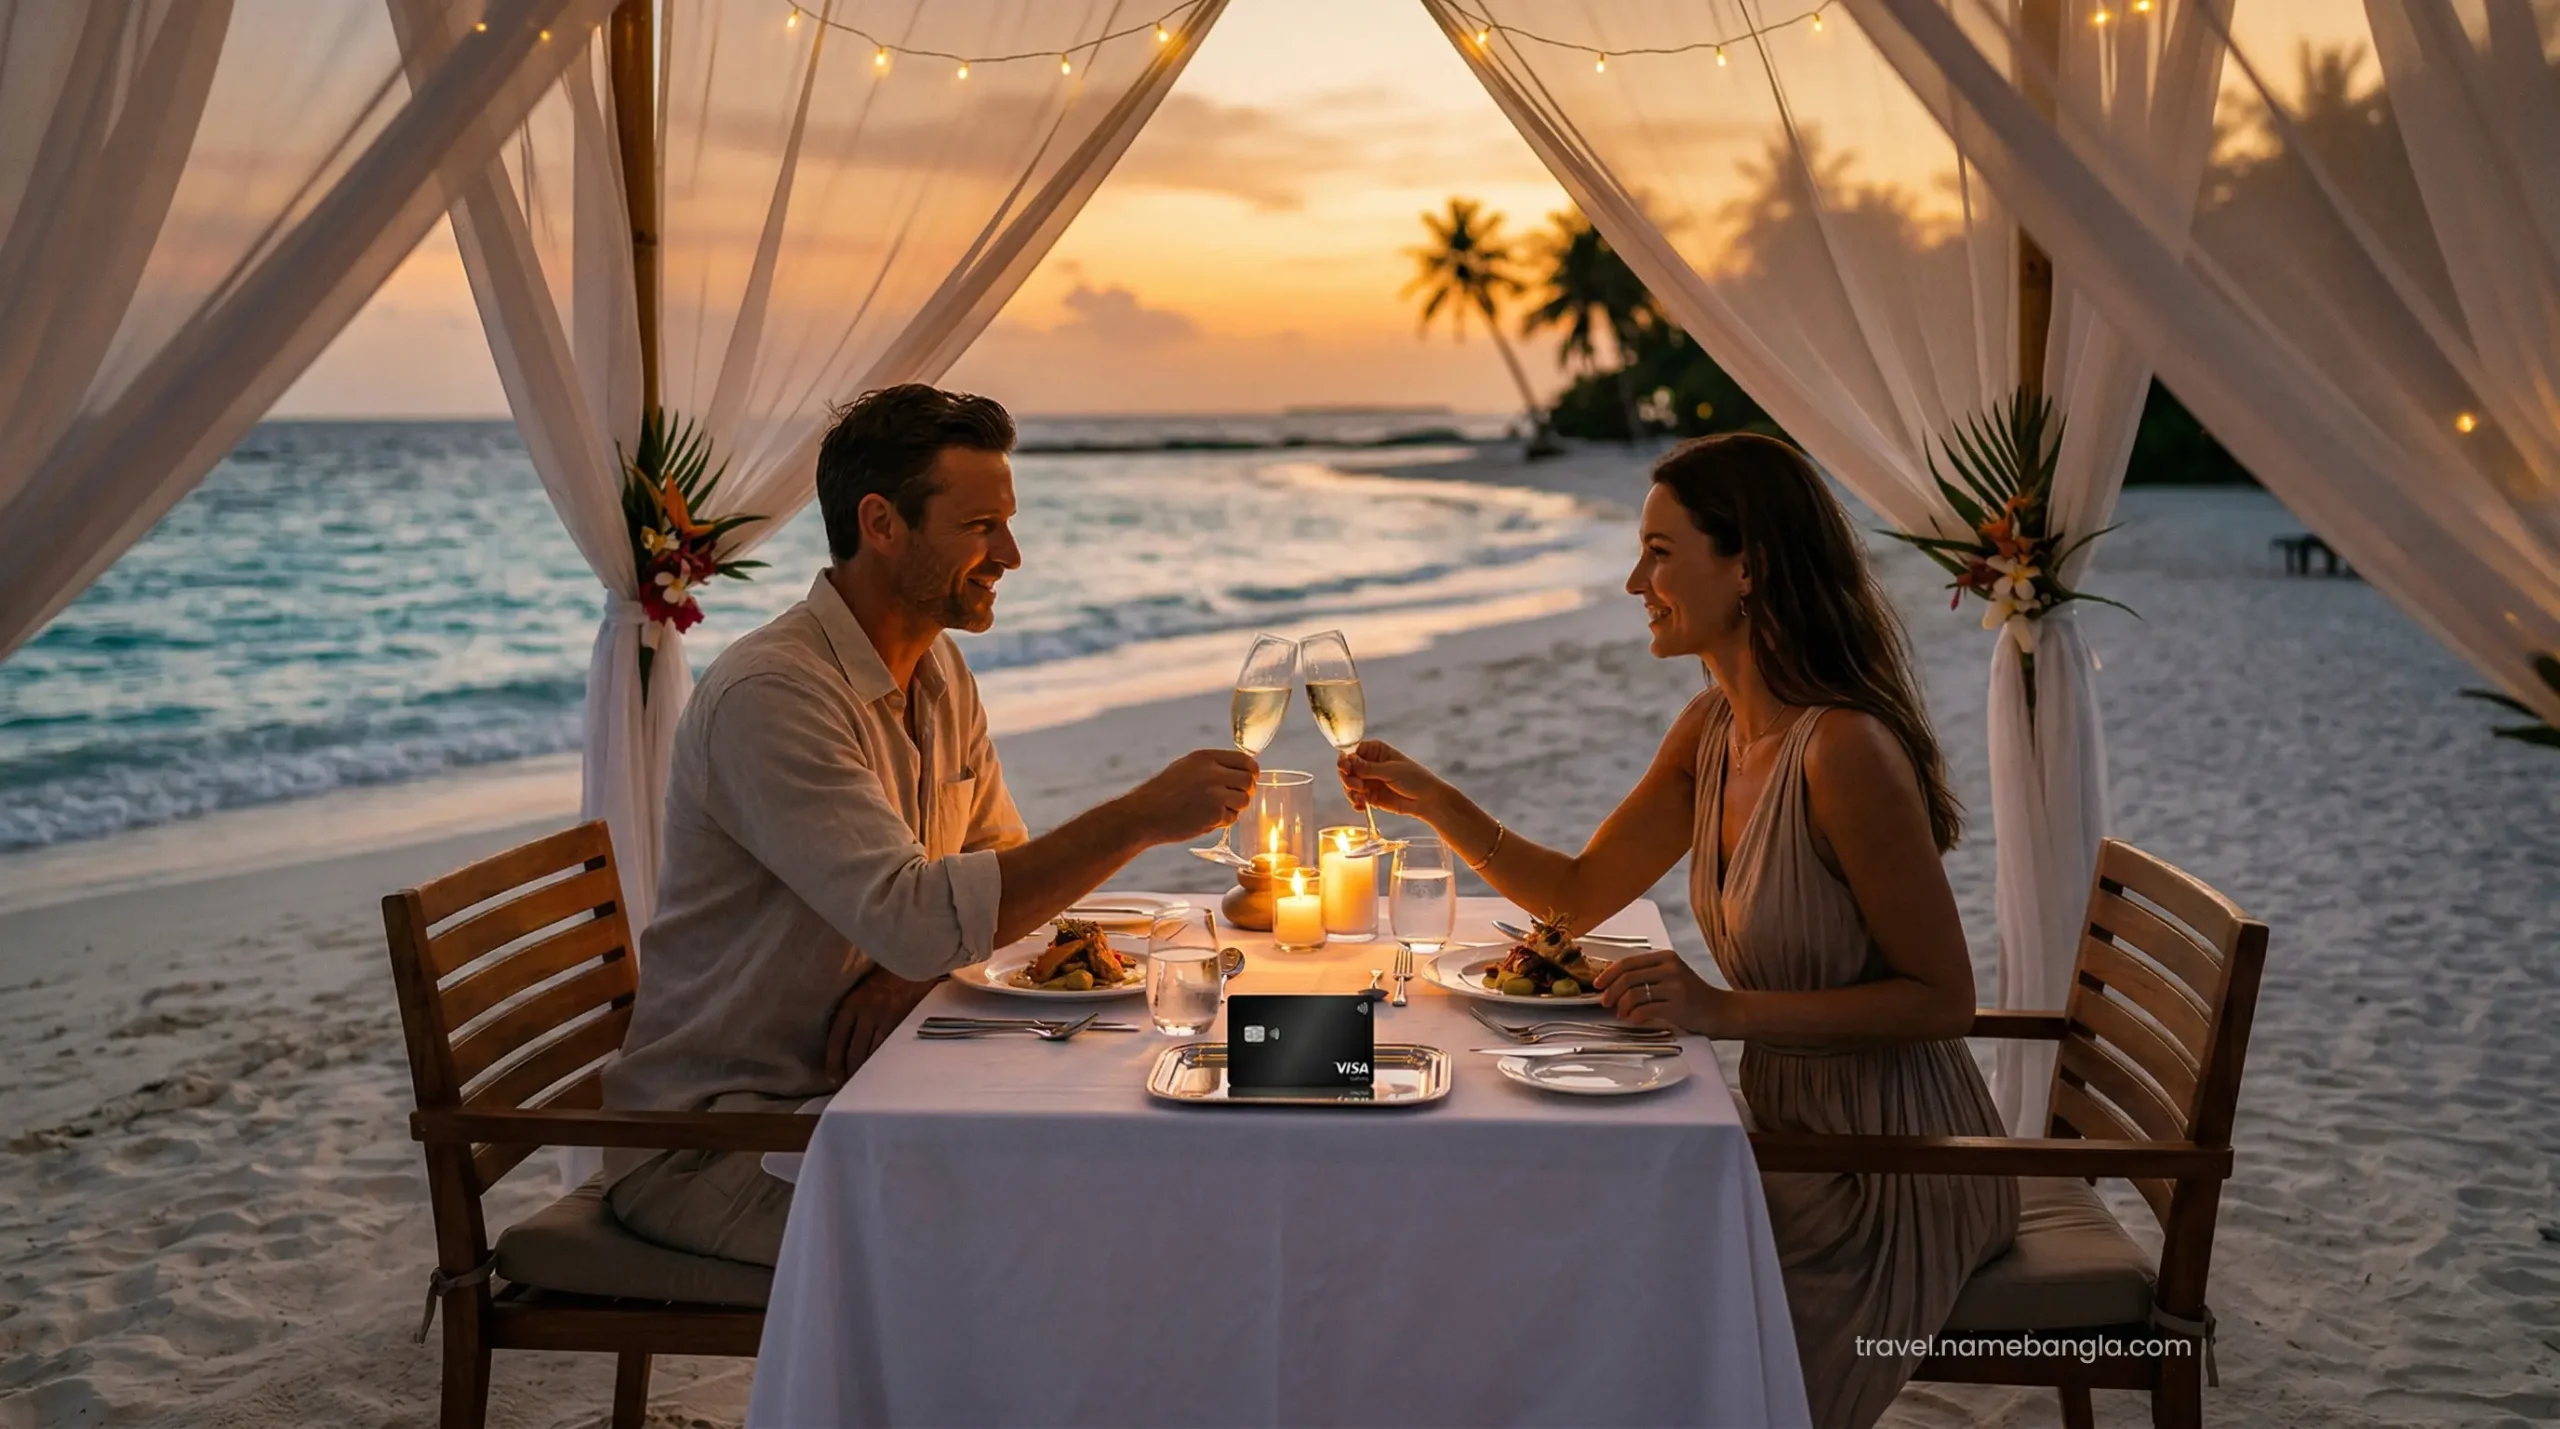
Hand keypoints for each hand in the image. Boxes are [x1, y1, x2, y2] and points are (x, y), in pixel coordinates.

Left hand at [824, 968, 939, 1080]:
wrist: (910, 963)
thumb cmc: (884, 977)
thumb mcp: (859, 992)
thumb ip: (851, 1013)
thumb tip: (842, 1040)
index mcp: (851, 1005)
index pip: (836, 1039)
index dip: (833, 1062)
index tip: (832, 1077)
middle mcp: (865, 1013)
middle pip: (853, 1051)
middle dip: (849, 1072)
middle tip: (848, 1087)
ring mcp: (884, 1018)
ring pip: (871, 1053)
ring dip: (866, 1071)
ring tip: (863, 1084)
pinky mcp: (901, 1022)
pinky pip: (889, 1048)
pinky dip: (883, 1062)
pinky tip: (881, 1072)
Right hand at [1122, 748, 1257, 843]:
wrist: (1144, 814)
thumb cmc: (1163, 792)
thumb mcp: (1186, 767)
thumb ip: (1213, 766)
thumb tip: (1241, 770)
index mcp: (1206, 757)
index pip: (1245, 760)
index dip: (1250, 772)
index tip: (1246, 780)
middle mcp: (1212, 772)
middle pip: (1249, 780)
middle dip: (1245, 791)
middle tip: (1233, 799)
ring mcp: (1214, 794)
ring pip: (1244, 800)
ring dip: (1234, 807)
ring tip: (1215, 809)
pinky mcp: (1214, 814)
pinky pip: (1232, 818)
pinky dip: (1222, 821)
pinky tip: (1204, 819)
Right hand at [1336, 740, 1449, 822]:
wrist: (1427, 800)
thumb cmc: (1414, 778)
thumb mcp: (1391, 770)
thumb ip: (1368, 768)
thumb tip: (1348, 760)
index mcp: (1375, 751)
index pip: (1352, 752)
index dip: (1346, 760)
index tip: (1346, 768)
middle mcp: (1369, 764)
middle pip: (1347, 769)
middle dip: (1348, 778)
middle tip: (1357, 786)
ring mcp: (1369, 781)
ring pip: (1349, 785)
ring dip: (1351, 792)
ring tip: (1361, 798)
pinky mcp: (1370, 796)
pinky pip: (1356, 798)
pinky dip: (1355, 802)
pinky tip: (1361, 806)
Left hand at [1593, 950, 1729, 1036]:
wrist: (1721, 1011)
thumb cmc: (1693, 996)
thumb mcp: (1672, 976)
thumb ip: (1648, 975)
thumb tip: (1614, 982)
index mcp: (1666, 958)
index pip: (1628, 961)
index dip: (1608, 973)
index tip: (1598, 984)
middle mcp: (1670, 968)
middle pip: (1627, 977)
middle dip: (1610, 991)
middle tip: (1605, 1002)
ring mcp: (1675, 986)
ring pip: (1634, 993)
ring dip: (1622, 1006)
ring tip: (1622, 1014)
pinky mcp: (1678, 1005)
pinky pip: (1645, 1009)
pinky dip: (1634, 1016)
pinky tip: (1634, 1019)